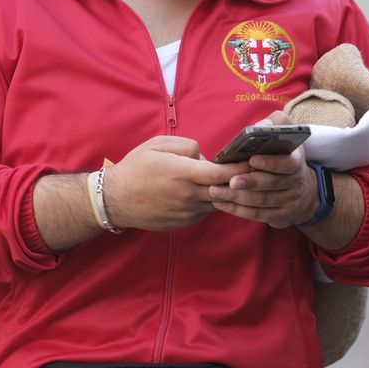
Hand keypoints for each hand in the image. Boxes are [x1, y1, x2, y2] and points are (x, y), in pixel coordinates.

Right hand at [104, 136, 246, 231]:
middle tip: (253, 171)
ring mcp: (187, 212)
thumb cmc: (136, 168)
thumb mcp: (157, 145)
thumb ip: (186, 146)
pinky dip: (211, 202)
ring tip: (232, 182)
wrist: (115, 200)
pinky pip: (205, 211)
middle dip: (240, 181)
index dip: (241, 168)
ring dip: (226, 193)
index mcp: (183, 173)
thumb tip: (205, 157)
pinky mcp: (184, 222)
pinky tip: (210, 192)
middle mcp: (188, 195)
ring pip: (217, 202)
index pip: (222, 174)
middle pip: (225, 190)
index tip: (253, 161)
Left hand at [209, 110, 315, 227]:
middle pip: (271, 183)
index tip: (252, 159)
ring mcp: (288, 202)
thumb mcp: (289, 140)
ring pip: (262, 201)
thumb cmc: (286, 159)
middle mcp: (295, 183)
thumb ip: (278, 125)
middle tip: (230, 180)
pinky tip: (220, 203)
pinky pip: (257, 215)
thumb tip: (262, 125)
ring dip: (237, 197)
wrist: (304, 193)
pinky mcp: (280, 216)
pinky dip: (237, 210)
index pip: (287, 163)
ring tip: (215, 191)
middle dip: (249, 182)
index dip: (270, 162)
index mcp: (296, 162)